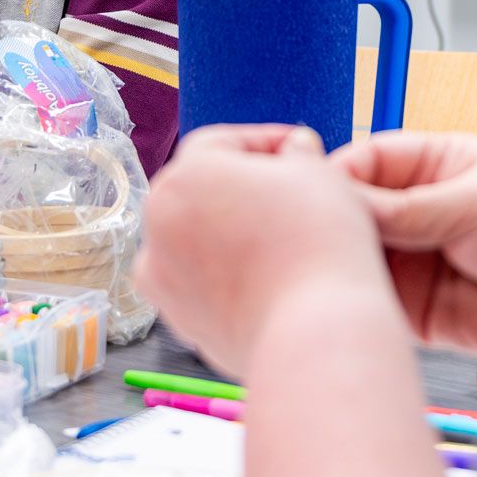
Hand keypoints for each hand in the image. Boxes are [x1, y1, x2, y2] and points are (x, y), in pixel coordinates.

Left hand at [134, 124, 402, 377]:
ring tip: (284, 241)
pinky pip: (203, 286)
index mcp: (183, 176)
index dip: (266, 142)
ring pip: (199, 241)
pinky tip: (271, 280)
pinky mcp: (180, 323)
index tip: (300, 152)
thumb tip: (294, 150)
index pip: (221, 143)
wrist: (315, 334)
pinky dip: (229, 278)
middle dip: (246, 190)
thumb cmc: (318, 241)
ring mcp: (163, 280)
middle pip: (203, 192)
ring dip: (233, 235)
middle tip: (295, 195)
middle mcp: (159, 225)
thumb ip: (298, 153)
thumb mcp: (317, 172)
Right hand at [331, 132, 476, 360]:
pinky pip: (376, 301)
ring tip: (336, 269)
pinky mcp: (419, 308)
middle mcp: (421, 210)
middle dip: (337, 221)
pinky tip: (354, 299)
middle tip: (320, 235)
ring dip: (347, 263)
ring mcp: (418, 259)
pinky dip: (362, 301)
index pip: (369, 160)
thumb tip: (349, 201)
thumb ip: (411, 207)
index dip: (340, 175)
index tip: (317, 193)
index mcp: (437, 164)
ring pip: (360, 256)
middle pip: (357, 210)